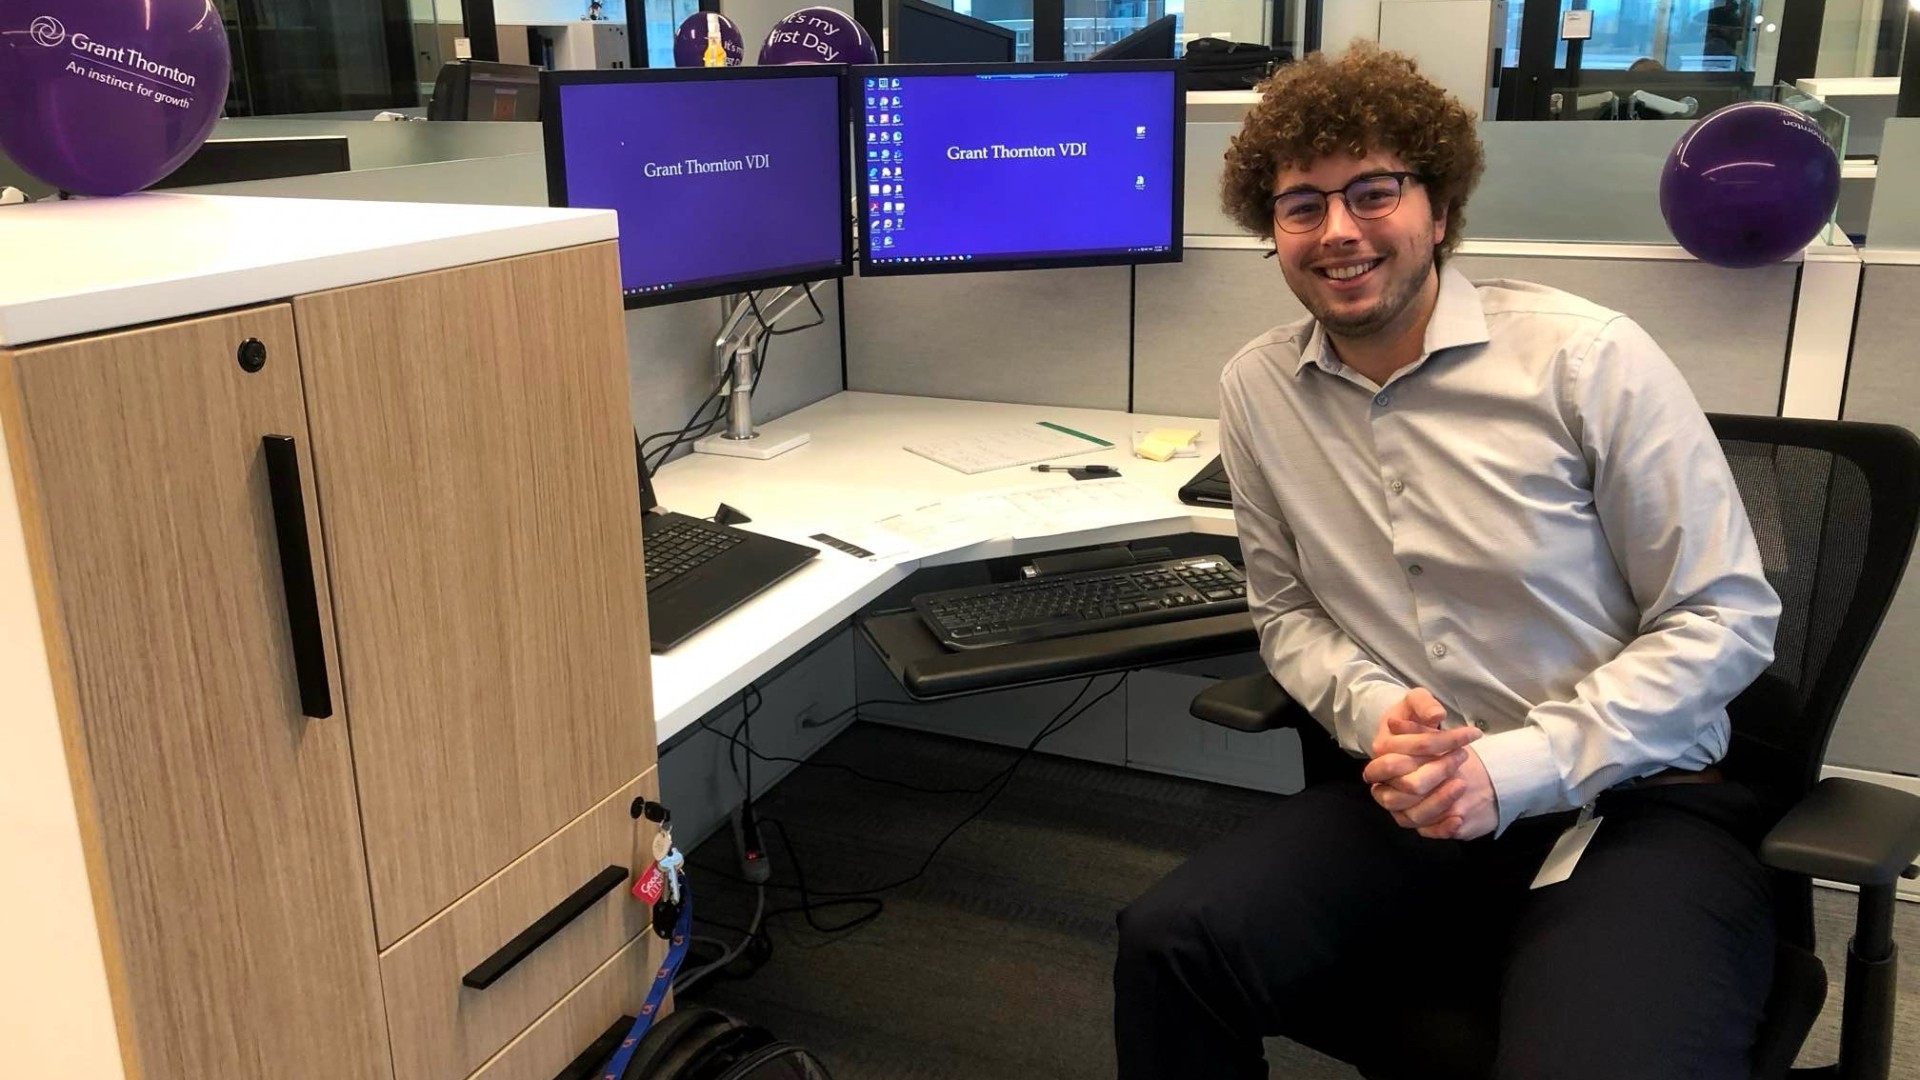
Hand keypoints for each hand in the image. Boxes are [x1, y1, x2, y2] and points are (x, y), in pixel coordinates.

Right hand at [1362, 689, 1492, 839]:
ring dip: (1441, 800)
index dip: (1440, 742)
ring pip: (1412, 812)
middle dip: (1440, 770)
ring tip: (1462, 783)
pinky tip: (1459, 818)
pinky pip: (1422, 830)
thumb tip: (1436, 716)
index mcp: (1382, 750)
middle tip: (1463, 756)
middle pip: (1410, 784)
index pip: (1408, 750)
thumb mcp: (1415, 701)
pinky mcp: (1408, 816)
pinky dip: (1440, 828)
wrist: (1407, 737)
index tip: (1470, 734)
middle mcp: (1383, 780)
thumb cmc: (1411, 718)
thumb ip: (1423, 704)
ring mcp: (1394, 801)